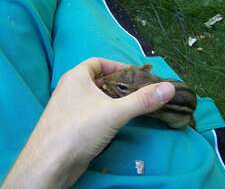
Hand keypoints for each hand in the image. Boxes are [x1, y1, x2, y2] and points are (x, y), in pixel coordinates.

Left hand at [3, 58, 174, 188]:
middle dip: (119, 84)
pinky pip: (93, 111)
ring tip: (133, 104)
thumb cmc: (81, 128)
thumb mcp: (115, 112)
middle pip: (99, 80)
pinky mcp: (72, 124)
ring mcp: (70, 107)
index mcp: (76, 77)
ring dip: (114, 99)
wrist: (51, 164)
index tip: (136, 75)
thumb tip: (170, 88)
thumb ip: (143, 100)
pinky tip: (118, 119)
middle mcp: (71, 89)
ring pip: (96, 97)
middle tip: (139, 91)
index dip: (118, 66)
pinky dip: (106, 111)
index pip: (98, 62)